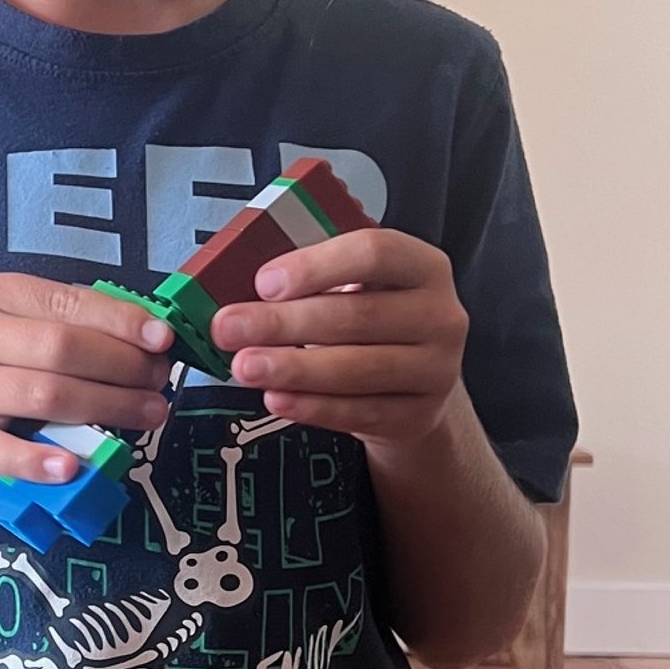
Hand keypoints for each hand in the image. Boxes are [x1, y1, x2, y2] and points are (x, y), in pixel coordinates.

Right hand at [0, 273, 172, 486]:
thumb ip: (46, 323)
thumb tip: (129, 336)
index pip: (72, 303)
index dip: (125, 323)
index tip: (164, 341)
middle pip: (67, 348)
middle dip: (126, 369)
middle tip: (160, 388)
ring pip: (47, 393)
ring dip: (106, 408)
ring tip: (147, 420)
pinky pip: (1, 448)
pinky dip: (39, 458)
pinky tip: (72, 467)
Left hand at [209, 229, 467, 451]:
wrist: (415, 385)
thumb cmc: (373, 322)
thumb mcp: (355, 286)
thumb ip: (312, 279)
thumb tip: (244, 293)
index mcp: (422, 266)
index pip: (375, 253)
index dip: (315, 266)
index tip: (264, 283)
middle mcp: (439, 315)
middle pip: (357, 315)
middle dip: (284, 323)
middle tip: (230, 328)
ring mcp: (436, 369)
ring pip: (358, 369)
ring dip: (293, 368)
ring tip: (245, 366)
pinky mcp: (420, 415)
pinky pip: (359, 412)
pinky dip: (313, 407)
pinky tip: (277, 398)